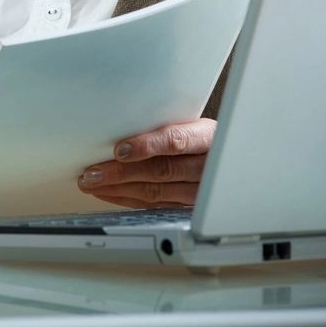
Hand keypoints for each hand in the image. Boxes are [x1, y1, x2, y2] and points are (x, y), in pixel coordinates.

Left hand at [76, 118, 215, 207]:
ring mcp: (199, 190)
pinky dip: (128, 199)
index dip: (147, 146)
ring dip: (119, 188)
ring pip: (156, 191)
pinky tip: (109, 193)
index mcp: (207, 137)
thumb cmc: (204, 137)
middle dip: (121, 172)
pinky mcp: (188, 206)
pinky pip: (155, 205)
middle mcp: (206, 166)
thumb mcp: (193, 122)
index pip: (177, 141)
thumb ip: (165, 124)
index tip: (120, 149)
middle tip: (93, 171)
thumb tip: (122, 121)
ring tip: (93, 182)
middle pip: (161, 170)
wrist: (232, 161)